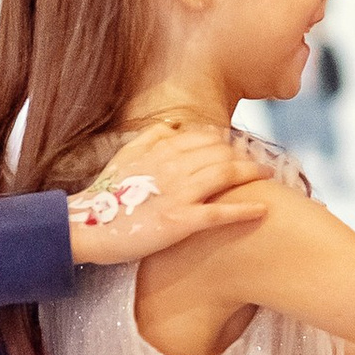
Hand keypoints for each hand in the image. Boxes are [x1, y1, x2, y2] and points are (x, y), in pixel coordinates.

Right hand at [68, 124, 272, 267]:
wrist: (88, 228)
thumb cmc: (107, 195)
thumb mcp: (126, 155)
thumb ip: (152, 136)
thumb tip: (176, 126)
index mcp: (161, 149)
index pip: (206, 137)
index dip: (228, 142)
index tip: (239, 149)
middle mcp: (173, 166)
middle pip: (221, 152)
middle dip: (244, 156)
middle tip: (258, 165)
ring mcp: (178, 194)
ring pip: (225, 174)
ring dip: (251, 174)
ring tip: (267, 178)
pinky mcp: (180, 221)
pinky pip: (221, 213)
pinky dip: (245, 210)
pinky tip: (263, 209)